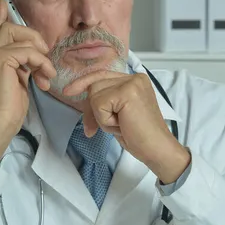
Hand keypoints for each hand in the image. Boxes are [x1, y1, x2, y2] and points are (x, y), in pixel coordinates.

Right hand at [0, 0, 56, 160]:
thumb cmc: (8, 109)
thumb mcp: (18, 81)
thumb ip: (21, 65)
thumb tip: (33, 55)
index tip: (2, 1)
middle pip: (9, 28)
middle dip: (32, 37)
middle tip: (45, 54)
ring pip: (19, 36)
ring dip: (40, 54)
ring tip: (47, 73)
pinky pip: (27, 51)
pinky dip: (40, 63)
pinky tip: (44, 77)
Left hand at [64, 71, 190, 183]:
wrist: (156, 149)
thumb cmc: (139, 135)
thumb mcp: (118, 113)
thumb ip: (105, 101)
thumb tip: (79, 97)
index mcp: (134, 80)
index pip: (101, 75)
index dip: (83, 83)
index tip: (68, 91)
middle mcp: (134, 77)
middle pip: (94, 85)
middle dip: (92, 110)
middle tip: (109, 127)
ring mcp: (132, 83)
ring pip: (95, 95)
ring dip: (102, 117)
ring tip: (121, 125)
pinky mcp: (127, 93)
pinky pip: (99, 105)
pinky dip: (105, 120)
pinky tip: (122, 125)